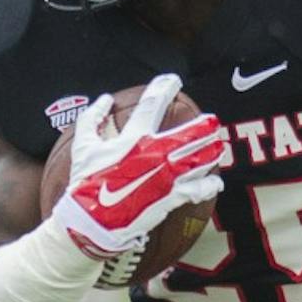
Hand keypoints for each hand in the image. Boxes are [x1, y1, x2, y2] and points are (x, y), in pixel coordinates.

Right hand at [52, 73, 224, 259]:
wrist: (91, 220)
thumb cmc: (86, 183)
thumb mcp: (82, 147)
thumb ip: (91, 119)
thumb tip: (103, 99)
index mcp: (133, 139)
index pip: (152, 105)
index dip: (164, 88)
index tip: (173, 80)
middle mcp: (154, 155)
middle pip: (187, 134)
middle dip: (203, 126)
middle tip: (213, 120)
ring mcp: (165, 177)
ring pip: (197, 160)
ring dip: (210, 152)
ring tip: (218, 147)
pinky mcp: (170, 198)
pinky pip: (196, 190)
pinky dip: (208, 186)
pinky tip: (216, 183)